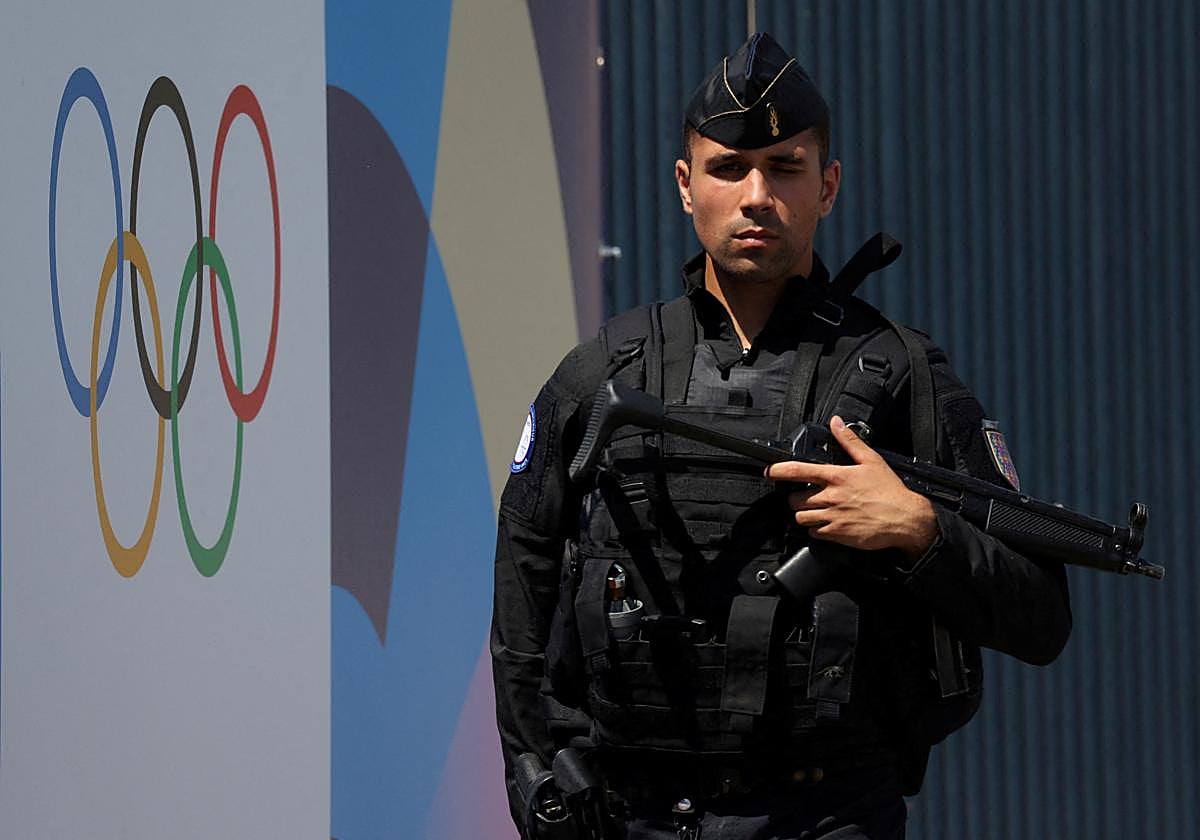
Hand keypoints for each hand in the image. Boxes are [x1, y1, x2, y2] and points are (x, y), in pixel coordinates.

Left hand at [764, 416, 937, 559]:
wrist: (906, 519)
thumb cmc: (890, 491)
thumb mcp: (872, 460)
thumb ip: (850, 441)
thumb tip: (836, 423)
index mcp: (837, 477)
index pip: (798, 471)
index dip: (778, 470)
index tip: (770, 472)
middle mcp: (831, 497)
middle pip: (794, 499)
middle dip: (796, 498)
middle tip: (807, 497)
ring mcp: (833, 517)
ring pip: (801, 518)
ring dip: (805, 515)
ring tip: (817, 511)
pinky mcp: (837, 534)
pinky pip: (814, 533)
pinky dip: (816, 529)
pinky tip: (828, 523)